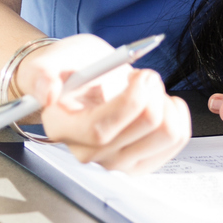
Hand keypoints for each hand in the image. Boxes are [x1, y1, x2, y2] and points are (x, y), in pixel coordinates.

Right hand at [18, 34, 190, 173]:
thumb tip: (47, 92)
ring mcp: (118, 162)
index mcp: (63, 128)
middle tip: (142, 75)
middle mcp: (90, 153)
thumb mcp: (52, 61)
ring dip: (165, 101)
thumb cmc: (68, 70)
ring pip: (167, 134)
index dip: (129, 103)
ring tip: (147, 90)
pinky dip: (177, 113)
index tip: (141, 76)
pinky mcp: (143, 162)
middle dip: (153, 92)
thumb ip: (43, 75)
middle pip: (142, 130)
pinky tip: (158, 103)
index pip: (100, 131)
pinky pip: (179, 139)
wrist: (81, 81)